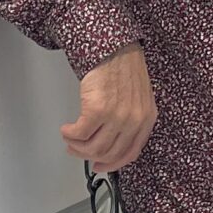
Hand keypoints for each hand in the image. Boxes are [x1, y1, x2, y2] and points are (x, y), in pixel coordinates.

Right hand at [61, 46, 156, 174]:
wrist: (114, 46)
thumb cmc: (124, 66)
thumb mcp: (138, 97)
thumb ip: (131, 120)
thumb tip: (111, 141)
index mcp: (146, 119)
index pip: (130, 153)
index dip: (112, 164)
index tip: (100, 165)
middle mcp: (133, 120)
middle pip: (109, 153)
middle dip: (89, 156)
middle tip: (77, 150)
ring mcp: (116, 116)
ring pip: (93, 147)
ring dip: (77, 147)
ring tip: (70, 139)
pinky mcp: (97, 109)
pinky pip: (79, 133)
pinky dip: (70, 134)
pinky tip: (67, 129)